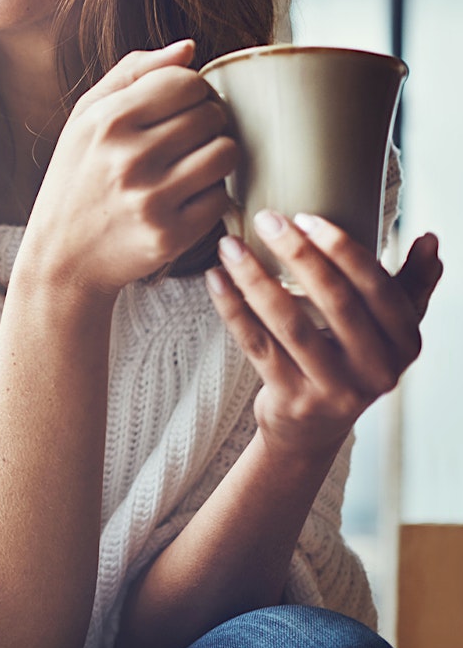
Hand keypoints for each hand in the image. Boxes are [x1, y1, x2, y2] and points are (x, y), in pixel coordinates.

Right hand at [23, 40, 236, 297]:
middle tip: (188, 139)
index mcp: (108, 121)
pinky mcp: (170, 235)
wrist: (62, 257)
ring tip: (193, 164)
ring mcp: (151, 199)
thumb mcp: (84, 119)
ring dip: (218, 156)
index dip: (193, 91)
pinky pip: (220, 198)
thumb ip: (133, 74)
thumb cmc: (76, 179)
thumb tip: (188, 48)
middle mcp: (129, 158)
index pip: (186, 82)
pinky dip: (210, 196)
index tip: (182, 107)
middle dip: (208, 122)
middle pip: (211, 115)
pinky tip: (186, 198)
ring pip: (226, 153)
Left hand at [206, 211, 442, 458]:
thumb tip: (431, 239)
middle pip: (335, 302)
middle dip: (298, 255)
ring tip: (229, 245)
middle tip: (267, 218)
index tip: (307, 217)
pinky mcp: (292, 400)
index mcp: (404, 342)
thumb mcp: (390, 329)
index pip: (377, 288)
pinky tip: (216, 278)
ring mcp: (333, 389)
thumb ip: (412, 284)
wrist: (313, 430)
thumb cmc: (351, 361)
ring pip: (289, 324)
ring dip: (255, 278)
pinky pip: (257, 345)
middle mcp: (376, 370)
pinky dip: (232, 308)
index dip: (343, 250)